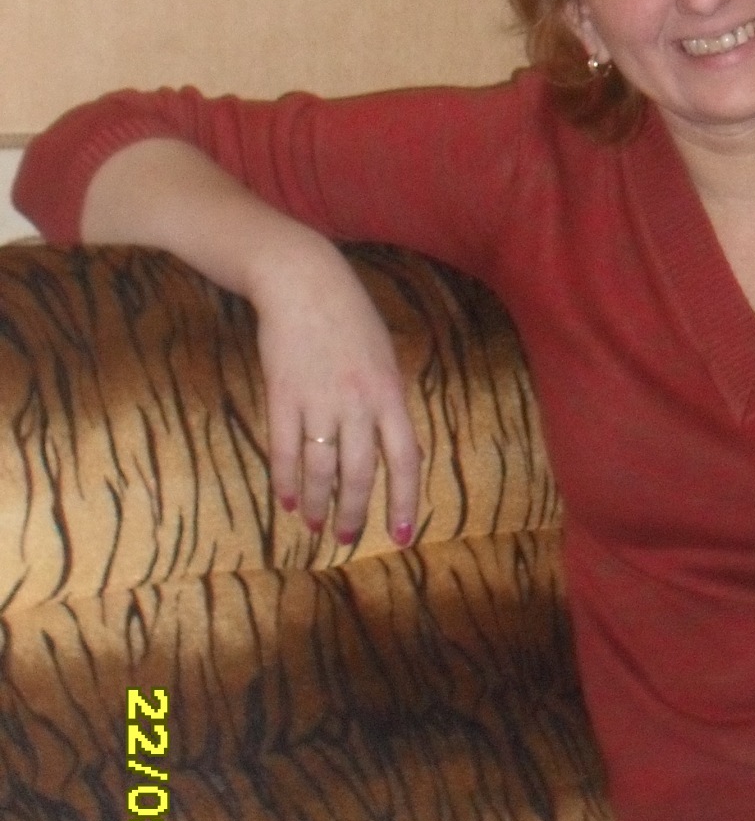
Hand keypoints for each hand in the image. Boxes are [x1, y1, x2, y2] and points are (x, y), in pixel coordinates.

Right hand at [252, 232, 420, 544]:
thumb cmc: (350, 317)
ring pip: (320, 468)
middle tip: (349, 538)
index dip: (404, 501)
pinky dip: (286, 481)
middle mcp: (358, 402)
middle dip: (355, 512)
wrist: (304, 282)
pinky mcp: (282, 396)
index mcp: (390, 393)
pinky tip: (288, 501)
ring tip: (317, 524)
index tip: (402, 535)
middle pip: (360, 473)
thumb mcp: (385, 357)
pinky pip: (285, 450)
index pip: (405, 459)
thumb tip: (403, 449)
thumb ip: (390, 403)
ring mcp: (318, 400)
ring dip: (318, 503)